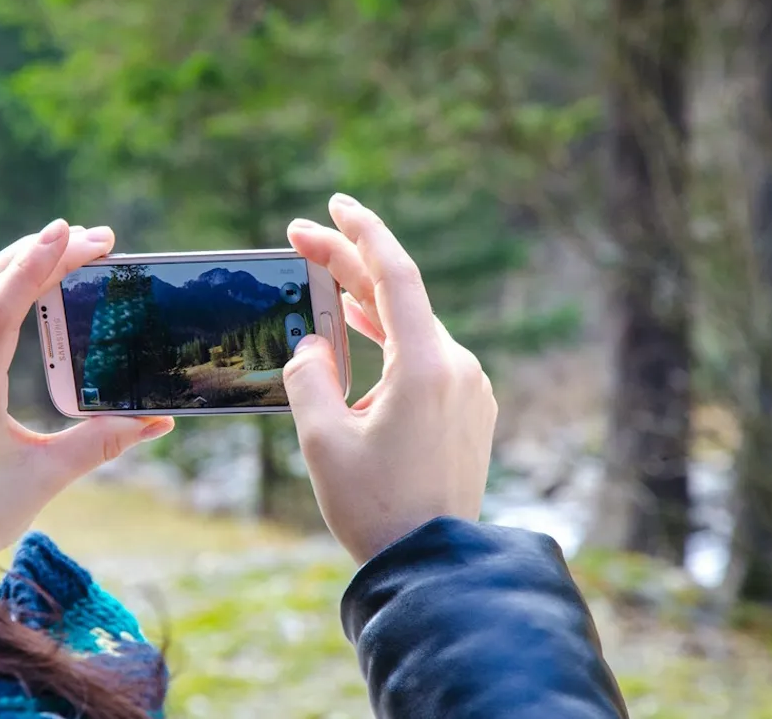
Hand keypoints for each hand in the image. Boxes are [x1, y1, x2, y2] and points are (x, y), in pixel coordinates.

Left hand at [0, 219, 174, 556]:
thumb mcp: (43, 479)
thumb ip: (99, 444)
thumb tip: (157, 421)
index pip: (0, 311)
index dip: (36, 267)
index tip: (70, 233)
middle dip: (43, 254)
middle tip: (98, 239)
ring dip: (22, 265)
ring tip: (69, 246)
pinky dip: (2, 288)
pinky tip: (28, 282)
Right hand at [283, 194, 496, 564]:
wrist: (434, 565)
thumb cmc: (375, 508)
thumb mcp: (322, 441)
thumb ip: (309, 377)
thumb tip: (312, 345)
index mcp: (426, 366)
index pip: (396, 274)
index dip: (362, 232)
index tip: (334, 205)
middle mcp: (458, 367)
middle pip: (400, 297)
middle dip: (349, 266)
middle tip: (302, 239)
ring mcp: (469, 389)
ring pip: (412, 329)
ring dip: (366, 305)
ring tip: (324, 284)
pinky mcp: (469, 411)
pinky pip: (425, 359)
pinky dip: (388, 342)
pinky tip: (358, 341)